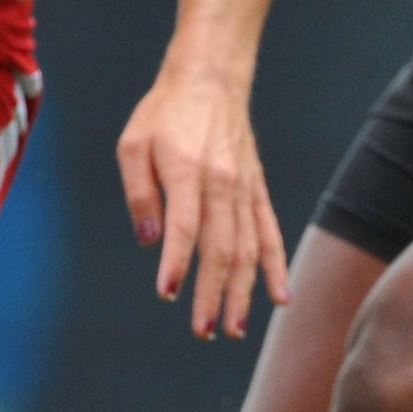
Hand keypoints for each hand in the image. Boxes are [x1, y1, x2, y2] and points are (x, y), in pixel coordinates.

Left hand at [116, 63, 290, 338]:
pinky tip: (279, 297)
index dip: (178, 263)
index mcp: (189, 171)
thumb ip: (140, 192)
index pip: (185, 227)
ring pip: (249, 248)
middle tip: (205, 330)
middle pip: (223, 248)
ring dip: (244, 291)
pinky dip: (276, 267)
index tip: (169, 295)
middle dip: (215, 293)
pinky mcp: (257, 191)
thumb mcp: (133, 144)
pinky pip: (270, 234)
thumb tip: (151, 239)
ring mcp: (245, 190)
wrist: (211, 80)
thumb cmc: (164, 113)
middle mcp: (224, 185)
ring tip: (236, 327)